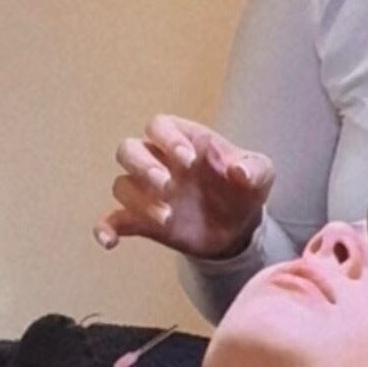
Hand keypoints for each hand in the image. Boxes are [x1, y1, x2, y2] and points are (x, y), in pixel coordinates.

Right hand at [93, 114, 274, 258]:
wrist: (240, 228)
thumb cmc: (246, 189)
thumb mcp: (261, 174)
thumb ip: (254, 168)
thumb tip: (239, 171)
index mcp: (187, 141)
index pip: (160, 125)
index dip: (168, 138)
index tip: (188, 160)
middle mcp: (161, 161)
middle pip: (128, 149)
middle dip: (142, 166)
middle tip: (166, 185)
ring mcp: (149, 191)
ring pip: (122, 184)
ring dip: (138, 200)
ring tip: (167, 217)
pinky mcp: (142, 220)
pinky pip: (112, 219)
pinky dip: (105, 228)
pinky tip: (110, 242)